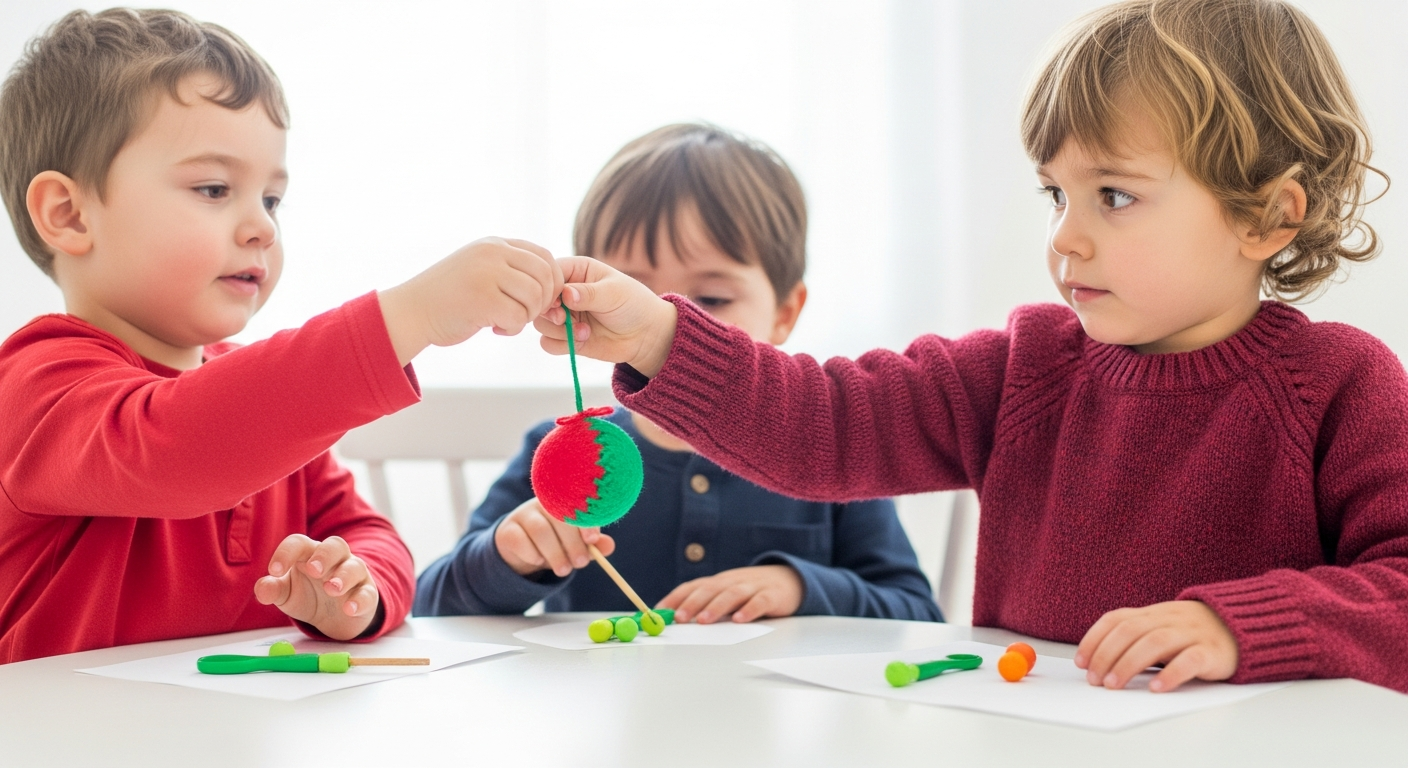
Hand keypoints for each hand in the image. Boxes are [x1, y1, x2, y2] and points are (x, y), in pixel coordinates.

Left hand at [254, 535, 379, 640]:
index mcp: (310, 554)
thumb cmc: (309, 596)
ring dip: (344, 576)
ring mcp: (354, 575)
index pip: (299, 543)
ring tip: (332, 589)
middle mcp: (335, 559)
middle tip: (313, 570)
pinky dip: (361, 599)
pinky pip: (368, 592)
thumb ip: (273, 590)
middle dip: (324, 556)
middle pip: (335, 545)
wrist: (336, 616)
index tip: (274, 570)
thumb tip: (261, 589)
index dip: (286, 552)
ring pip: (355, 566)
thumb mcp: (286, 594)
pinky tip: (349, 609)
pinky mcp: (367, 593)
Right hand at [378, 237, 562, 364]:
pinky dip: (513, 329)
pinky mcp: (482, 298)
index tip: (540, 301)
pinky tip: (495, 329)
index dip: (552, 282)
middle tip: (525, 316)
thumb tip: (554, 282)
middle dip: (543, 302)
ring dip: (526, 317)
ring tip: (506, 322)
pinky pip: (518, 317)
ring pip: (535, 297)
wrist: (411, 312)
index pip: (544, 257)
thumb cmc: (450, 297)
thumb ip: (511, 268)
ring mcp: (487, 273)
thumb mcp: (481, 269)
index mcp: (495, 244)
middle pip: (546, 276)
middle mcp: (493, 253)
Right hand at [494, 498, 615, 576]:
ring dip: (554, 553)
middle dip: (572, 543)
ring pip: (540, 530)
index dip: (585, 522)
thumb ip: (591, 544)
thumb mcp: (574, 544)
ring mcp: (522, 515)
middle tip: (580, 563)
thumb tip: (609, 546)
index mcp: (563, 501)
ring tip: (564, 570)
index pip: (575, 505)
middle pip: (558, 517)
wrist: (520, 550)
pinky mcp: (506, 531)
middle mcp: (541, 503)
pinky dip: (531, 553)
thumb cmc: (554, 542)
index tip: (592, 540)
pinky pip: (520, 540)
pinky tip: (538, 561)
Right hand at [534, 256, 676, 376]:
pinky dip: (562, 344)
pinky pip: (547, 343)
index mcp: (576, 271)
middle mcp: (565, 292)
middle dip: (548, 312)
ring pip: (540, 323)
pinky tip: (583, 340)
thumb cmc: (633, 304)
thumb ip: (589, 293)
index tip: (560, 300)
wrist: (646, 335)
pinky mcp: (566, 337)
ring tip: (584, 331)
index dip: (548, 288)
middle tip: (563, 318)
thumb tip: (565, 294)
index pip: (548, 274)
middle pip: (539, 301)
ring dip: (558, 331)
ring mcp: (564, 316)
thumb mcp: (614, 293)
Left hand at [657, 565, 803, 623]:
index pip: (693, 586)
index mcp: (719, 582)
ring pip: (732, 594)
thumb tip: (674, 620)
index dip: (676, 597)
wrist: (789, 579)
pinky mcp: (772, 595)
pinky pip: (760, 601)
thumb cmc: (750, 592)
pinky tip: (740, 619)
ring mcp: (753, 587)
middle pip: (710, 589)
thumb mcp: (726, 595)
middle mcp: (732, 581)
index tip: (661, 612)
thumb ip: (705, 605)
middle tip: (680, 618)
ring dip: (716, 607)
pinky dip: (749, 610)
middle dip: (693, 603)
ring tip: (704, 621)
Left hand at [1075, 600, 1238, 692]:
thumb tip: (1097, 663)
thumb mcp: (1160, 628)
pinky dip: (1170, 674)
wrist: (1242, 627)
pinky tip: (1155, 688)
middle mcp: (1169, 619)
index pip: (1116, 619)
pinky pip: (1190, 660)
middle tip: (1095, 679)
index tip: (1081, 662)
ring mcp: (1191, 634)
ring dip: (1129, 664)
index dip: (1095, 638)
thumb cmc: (1191, 634)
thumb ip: (1135, 638)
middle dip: (1107, 655)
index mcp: (1152, 613)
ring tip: (1114, 685)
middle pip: (1131, 631)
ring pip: (1155, 642)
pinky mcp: (1212, 652)